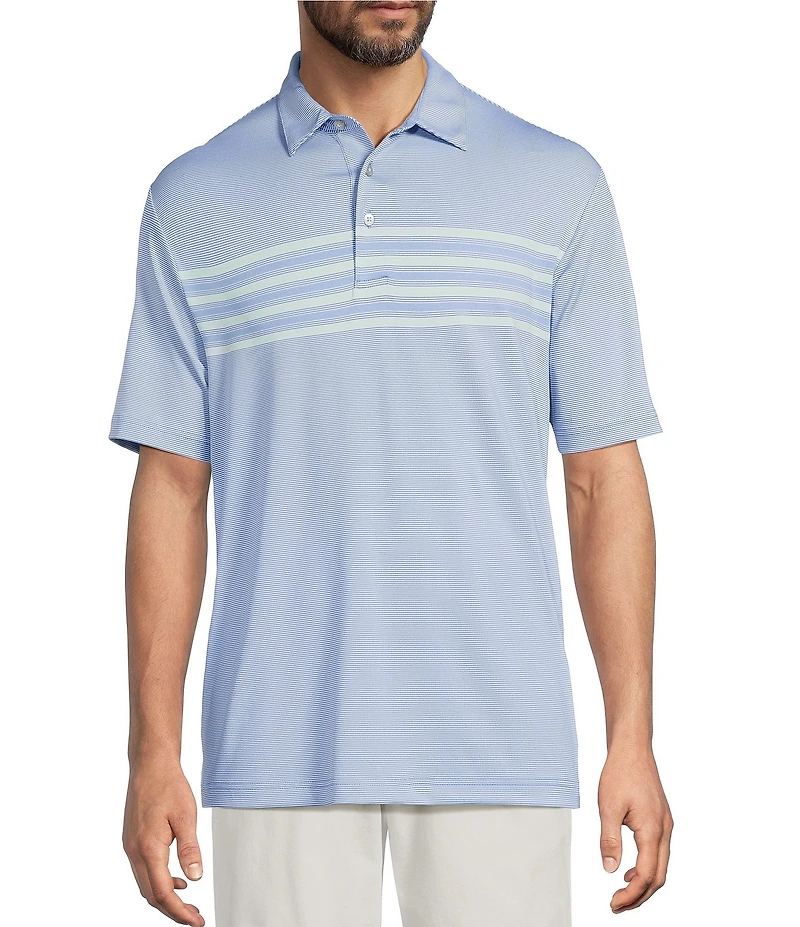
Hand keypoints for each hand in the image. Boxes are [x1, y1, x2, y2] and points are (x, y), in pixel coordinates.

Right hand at [122, 759, 204, 925]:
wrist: (150, 764)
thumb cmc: (168, 785)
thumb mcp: (187, 816)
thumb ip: (190, 848)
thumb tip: (195, 876)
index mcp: (148, 848)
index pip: (162, 892)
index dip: (179, 912)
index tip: (196, 921)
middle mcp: (134, 851)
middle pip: (151, 894)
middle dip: (172, 910)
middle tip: (195, 917)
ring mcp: (130, 846)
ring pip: (145, 884)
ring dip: (165, 896)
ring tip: (188, 902)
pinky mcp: (132, 840)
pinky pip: (143, 870)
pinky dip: (158, 880)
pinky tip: (177, 877)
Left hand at [598, 743, 672, 912]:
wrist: (633, 748)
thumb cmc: (621, 772)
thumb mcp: (608, 806)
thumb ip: (610, 840)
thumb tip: (610, 868)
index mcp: (653, 830)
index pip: (645, 875)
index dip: (630, 894)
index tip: (614, 903)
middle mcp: (664, 830)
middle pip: (658, 876)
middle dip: (639, 896)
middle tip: (618, 905)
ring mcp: (665, 825)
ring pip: (660, 865)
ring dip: (644, 883)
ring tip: (623, 892)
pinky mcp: (660, 820)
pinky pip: (658, 852)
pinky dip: (647, 867)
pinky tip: (630, 868)